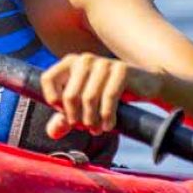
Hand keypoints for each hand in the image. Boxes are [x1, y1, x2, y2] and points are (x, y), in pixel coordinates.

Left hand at [40, 53, 163, 137]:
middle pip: (69, 95)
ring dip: (92, 120)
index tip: (64, 114)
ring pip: (89, 98)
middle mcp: (84, 59)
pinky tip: (109, 126)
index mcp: (70, 63)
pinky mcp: (121, 70)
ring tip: (96, 130)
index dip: (53, 101)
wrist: (145, 86)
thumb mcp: (84, 107)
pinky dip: (107, 116)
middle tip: (84, 128)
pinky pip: (109, 97)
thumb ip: (64, 118)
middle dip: (75, 118)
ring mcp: (103, 62)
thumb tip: (53, 132)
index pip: (48, 79)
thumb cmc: (109, 96)